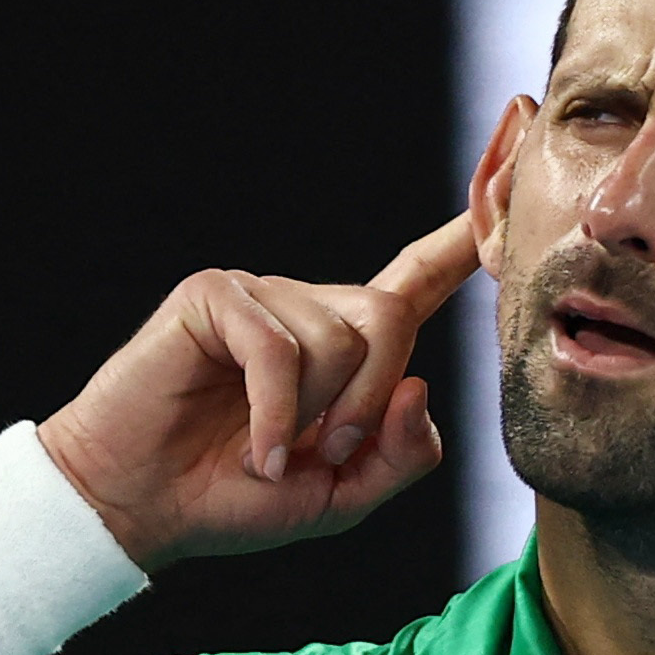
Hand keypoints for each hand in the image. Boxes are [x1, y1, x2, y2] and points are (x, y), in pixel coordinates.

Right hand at [37, 214, 480, 568]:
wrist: (140, 507)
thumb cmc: (234, 498)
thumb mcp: (343, 496)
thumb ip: (400, 455)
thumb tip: (419, 386)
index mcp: (346, 342)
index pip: (420, 275)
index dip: (466, 230)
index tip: (514, 146)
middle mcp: (307, 304)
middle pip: (391, 317)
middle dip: (368, 399)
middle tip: (321, 453)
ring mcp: (258, 293)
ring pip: (339, 338)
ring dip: (312, 414)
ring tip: (271, 451)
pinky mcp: (212, 296)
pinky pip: (278, 349)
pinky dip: (273, 414)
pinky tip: (253, 450)